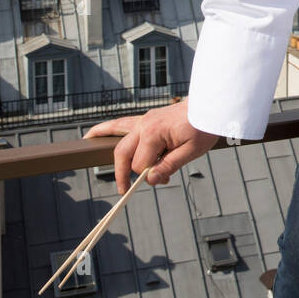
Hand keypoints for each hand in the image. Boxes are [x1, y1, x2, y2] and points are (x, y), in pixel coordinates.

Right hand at [84, 99, 220, 193]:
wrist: (210, 107)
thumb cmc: (203, 127)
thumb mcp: (192, 151)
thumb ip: (169, 165)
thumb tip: (151, 180)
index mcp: (153, 133)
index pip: (140, 164)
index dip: (149, 175)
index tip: (165, 179)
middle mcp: (144, 125)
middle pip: (123, 153)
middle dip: (122, 173)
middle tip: (123, 191)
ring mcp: (144, 120)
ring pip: (116, 132)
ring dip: (103, 140)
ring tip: (87, 145)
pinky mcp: (147, 119)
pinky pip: (122, 123)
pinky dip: (108, 128)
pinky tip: (95, 133)